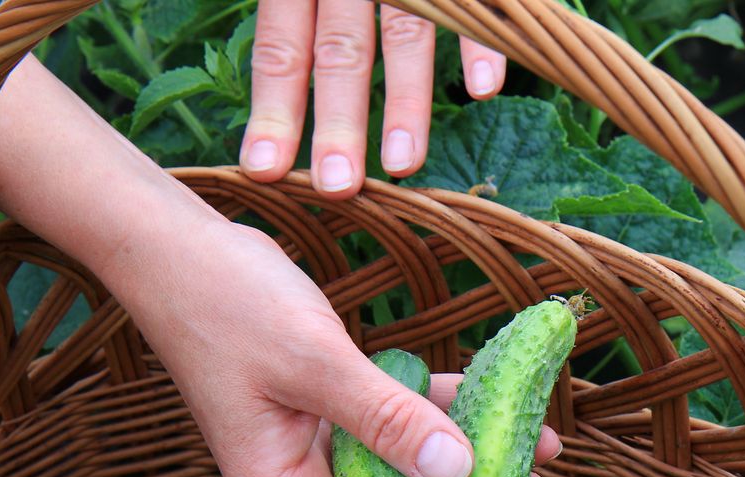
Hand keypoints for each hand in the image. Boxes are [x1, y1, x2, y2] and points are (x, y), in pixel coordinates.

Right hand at [116, 217, 551, 476]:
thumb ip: (384, 419)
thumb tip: (458, 471)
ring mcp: (319, 443)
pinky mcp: (334, 404)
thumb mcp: (312, 363)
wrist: (176, 248)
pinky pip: (400, 420)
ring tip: (540, 446)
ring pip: (408, 472)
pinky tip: (495, 395)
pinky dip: (445, 412)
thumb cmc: (225, 304)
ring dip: (472, 460)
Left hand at [239, 0, 505, 196]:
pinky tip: (481, 91)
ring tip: (403, 165)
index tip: (264, 172)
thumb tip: (265, 59)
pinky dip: (481, 42)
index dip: (274, 110)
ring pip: (406, 31)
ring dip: (407, 102)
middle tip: (336, 189)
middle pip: (340, 49)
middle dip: (337, 122)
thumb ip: (287, 7)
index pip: (281, 45)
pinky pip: (475, 2)